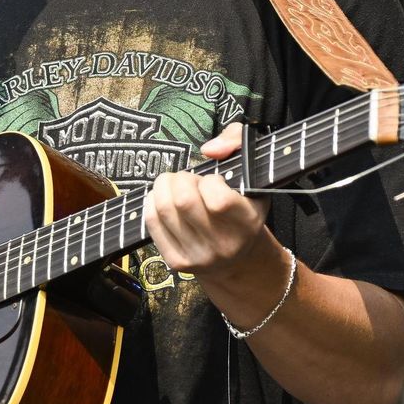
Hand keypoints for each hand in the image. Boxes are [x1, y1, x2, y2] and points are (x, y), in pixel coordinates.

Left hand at [144, 122, 269, 283]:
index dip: (209, 181)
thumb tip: (208, 150)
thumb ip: (236, 141)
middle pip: (183, 201)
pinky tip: (163, 198)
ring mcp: (199, 256)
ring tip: (175, 187)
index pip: (218, 199)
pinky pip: (152, 222)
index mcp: (247, 222)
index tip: (212, 181)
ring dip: (164, 188)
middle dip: (180, 180)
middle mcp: (224, 244)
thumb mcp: (252, 170)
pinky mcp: (177, 261)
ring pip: (163, 209)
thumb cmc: (243, 206)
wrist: (238, 257)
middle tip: (188, 180)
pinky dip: (152, 202)